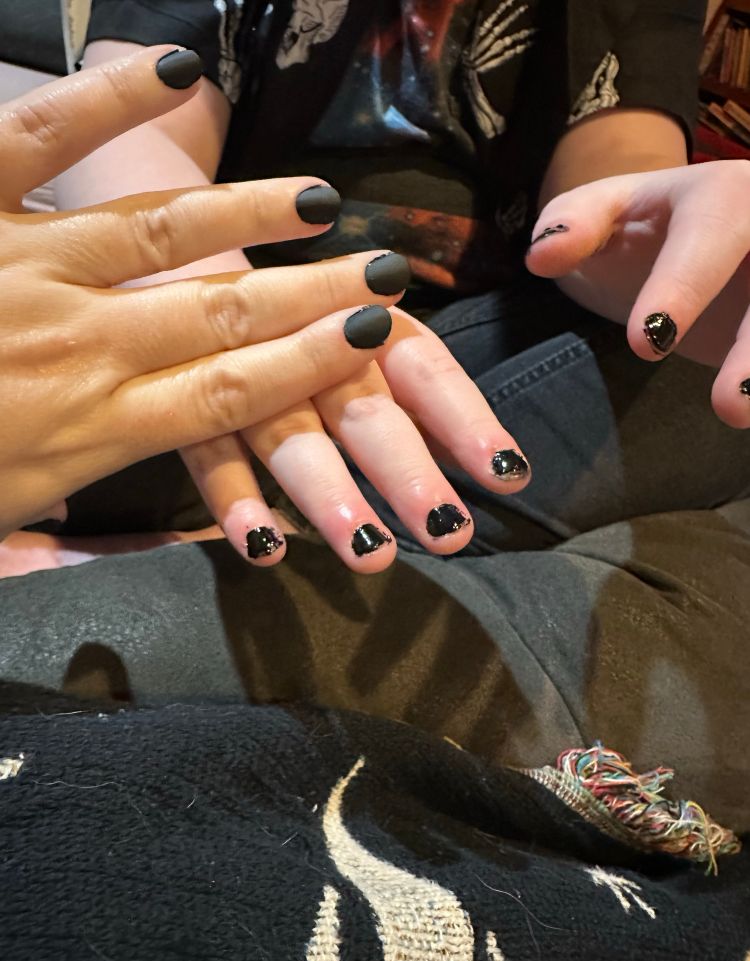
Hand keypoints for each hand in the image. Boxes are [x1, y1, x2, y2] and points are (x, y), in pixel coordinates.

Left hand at [0, 48, 405, 537]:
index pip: (233, 393)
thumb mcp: (8, 521)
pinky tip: (174, 72)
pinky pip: (39, 141)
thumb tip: (129, 497)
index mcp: (92, 428)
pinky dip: (104, 102)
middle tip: (383, 269)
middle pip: (226, 318)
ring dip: (250, 218)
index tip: (371, 335)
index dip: (312, 363)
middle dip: (315, 294)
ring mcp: (27, 269)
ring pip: (164, 237)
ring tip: (317, 202)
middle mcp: (80, 348)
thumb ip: (82, 499)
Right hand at [182, 300, 530, 572]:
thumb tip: (499, 465)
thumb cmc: (300, 308)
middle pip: (365, 410)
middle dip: (406, 471)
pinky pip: (208, 456)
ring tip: (370, 554)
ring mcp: (245, 375)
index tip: (508, 476)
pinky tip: (263, 550)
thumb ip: (421, 396)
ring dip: (331, 494)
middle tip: (446, 529)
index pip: (426, 371)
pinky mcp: (187, 403)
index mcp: (365, 321)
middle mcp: (312, 346)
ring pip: (292, 439)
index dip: (466, 421)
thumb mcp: (364, 335)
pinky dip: (233, 501)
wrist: (181, 251)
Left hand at [526, 160, 749, 427]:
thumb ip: (573, 226)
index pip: (710, 233)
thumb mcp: (604, 213)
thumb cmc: (645, 228)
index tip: (647, 343)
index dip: (683, 287)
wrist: (694, 237)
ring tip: (744, 417)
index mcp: (723, 193)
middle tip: (728, 405)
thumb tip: (543, 257)